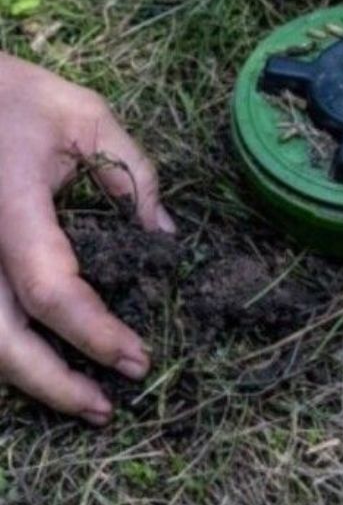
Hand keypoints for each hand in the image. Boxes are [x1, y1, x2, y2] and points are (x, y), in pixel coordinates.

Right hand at [0, 54, 169, 423]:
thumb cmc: (15, 98)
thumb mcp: (85, 117)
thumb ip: (133, 175)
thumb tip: (165, 238)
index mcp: (10, 209)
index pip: (50, 288)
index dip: (93, 333)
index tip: (137, 358)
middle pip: (0, 340)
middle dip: (53, 383)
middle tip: (107, 407)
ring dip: (26, 381)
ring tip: (82, 401)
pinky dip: (7, 353)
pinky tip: (44, 369)